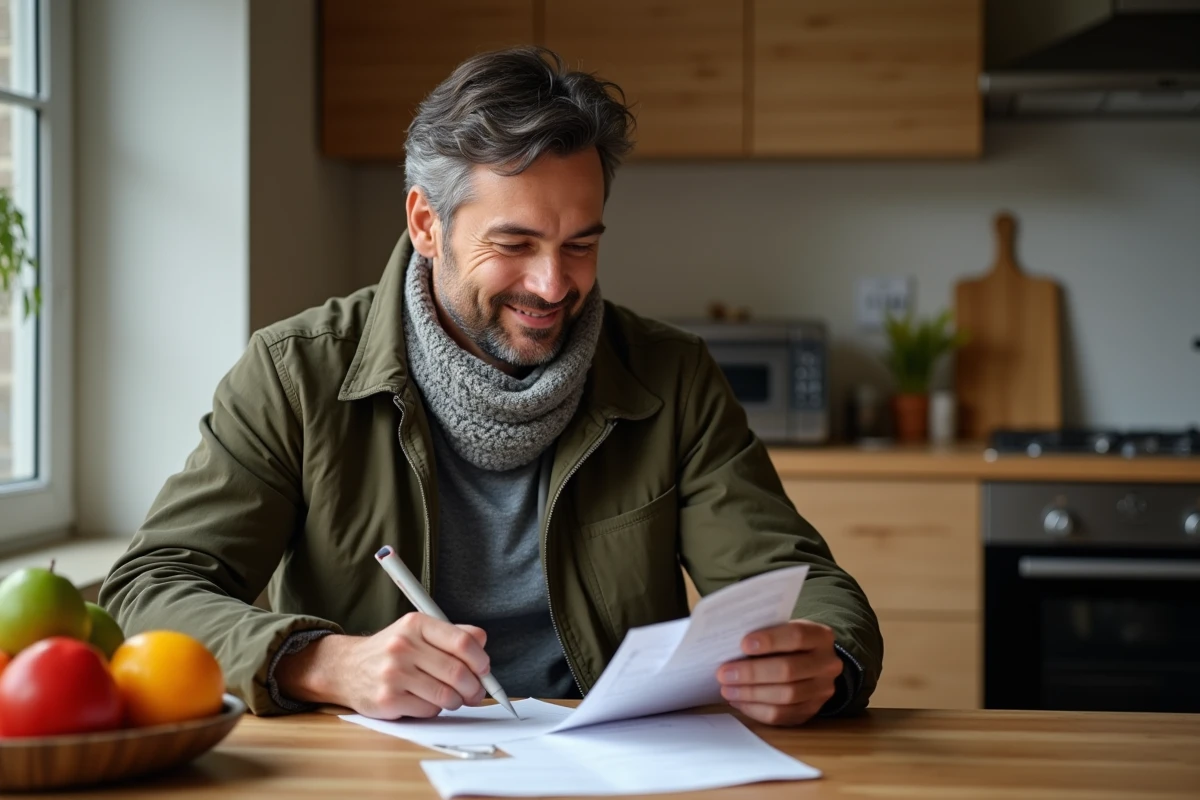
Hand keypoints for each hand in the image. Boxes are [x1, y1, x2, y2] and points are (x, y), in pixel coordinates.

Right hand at [275, 613, 490, 718]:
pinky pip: (429, 710)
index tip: (485, 670)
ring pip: (446, 695)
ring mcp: (394, 674)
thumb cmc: (391, 650)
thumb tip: (482, 643)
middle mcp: (403, 646)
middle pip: (458, 672)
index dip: (481, 660)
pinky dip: (435, 710)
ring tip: (453, 698)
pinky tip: (426, 701)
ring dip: (456, 701)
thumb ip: (452, 634)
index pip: (462, 642)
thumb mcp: (418, 632)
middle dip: (474, 687)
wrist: (346, 668)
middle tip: (476, 692)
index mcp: (416, 624)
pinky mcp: (387, 699)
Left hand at [716, 620, 842, 726]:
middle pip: (789, 670)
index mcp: (820, 636)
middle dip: (752, 673)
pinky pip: (782, 715)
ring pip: (786, 696)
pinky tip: (738, 701)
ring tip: (727, 689)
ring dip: (751, 694)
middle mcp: (827, 664)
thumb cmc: (786, 642)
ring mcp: (822, 691)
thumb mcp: (782, 630)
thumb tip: (729, 645)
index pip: (797, 636)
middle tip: (724, 673)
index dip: (770, 640)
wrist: (811, 662)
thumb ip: (764, 634)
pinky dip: (756, 709)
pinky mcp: (811, 711)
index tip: (743, 644)